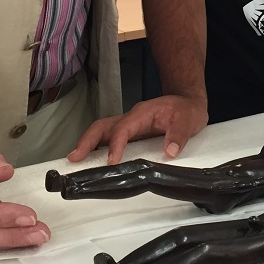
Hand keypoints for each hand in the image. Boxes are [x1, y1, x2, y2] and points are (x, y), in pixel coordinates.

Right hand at [68, 95, 207, 163]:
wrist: (188, 102)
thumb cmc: (186, 110)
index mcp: (142, 113)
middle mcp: (131, 118)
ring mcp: (129, 125)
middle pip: (102, 126)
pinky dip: (96, 148)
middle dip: (87, 141)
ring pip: (102, 131)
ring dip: (87, 144)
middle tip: (74, 157)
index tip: (111, 161)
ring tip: (75, 160)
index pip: (124, 128)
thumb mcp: (189, 120)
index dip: (116, 144)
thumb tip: (170, 151)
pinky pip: (108, 138)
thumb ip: (179, 134)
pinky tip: (90, 160)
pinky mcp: (130, 133)